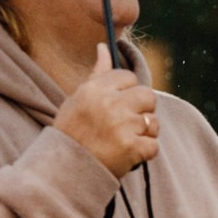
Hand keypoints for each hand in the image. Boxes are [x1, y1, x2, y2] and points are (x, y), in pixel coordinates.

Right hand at [54, 44, 158, 175]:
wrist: (63, 170)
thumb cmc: (71, 131)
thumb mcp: (78, 99)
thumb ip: (97, 74)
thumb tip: (104, 47)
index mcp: (96, 89)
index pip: (129, 77)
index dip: (127, 92)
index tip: (117, 106)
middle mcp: (110, 104)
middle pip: (148, 96)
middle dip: (142, 110)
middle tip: (125, 124)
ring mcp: (122, 126)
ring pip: (153, 122)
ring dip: (143, 133)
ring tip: (124, 141)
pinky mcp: (132, 149)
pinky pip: (154, 146)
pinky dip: (144, 153)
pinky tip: (128, 155)